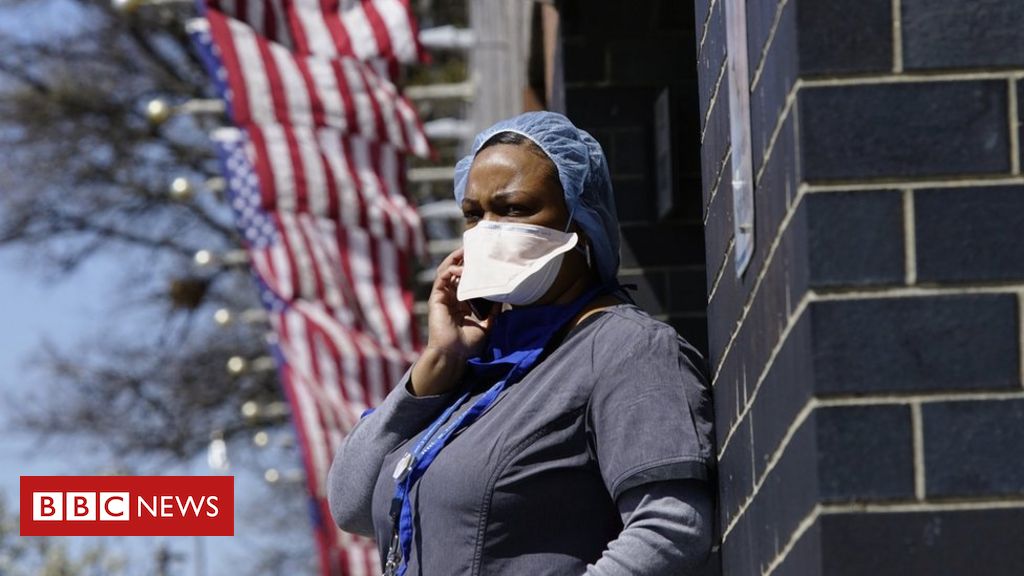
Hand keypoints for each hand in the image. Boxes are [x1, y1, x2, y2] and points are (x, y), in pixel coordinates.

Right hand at [410, 248, 497, 395]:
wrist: (453, 355)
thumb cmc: (467, 345)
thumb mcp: (486, 326)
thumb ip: (493, 313)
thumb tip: (503, 299)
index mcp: (462, 304)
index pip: (467, 281)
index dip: (473, 270)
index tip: (484, 260)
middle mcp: (452, 298)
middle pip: (456, 272)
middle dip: (463, 259)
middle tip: (474, 248)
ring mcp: (443, 297)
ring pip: (446, 271)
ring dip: (455, 259)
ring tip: (464, 250)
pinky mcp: (436, 298)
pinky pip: (442, 279)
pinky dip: (450, 270)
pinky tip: (460, 267)